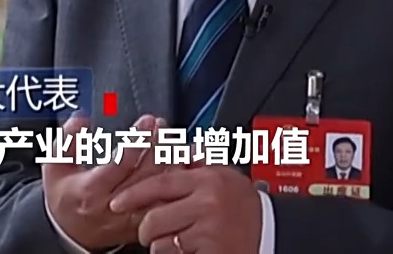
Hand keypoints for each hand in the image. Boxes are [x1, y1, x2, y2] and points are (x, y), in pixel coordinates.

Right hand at [44, 113, 174, 249]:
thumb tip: (81, 120)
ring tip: (172, 139)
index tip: (147, 121)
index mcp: (91, 190)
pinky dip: (174, 182)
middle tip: (161, 125)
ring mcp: (130, 218)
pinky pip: (165, 202)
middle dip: (158, 145)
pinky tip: (177, 163)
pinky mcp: (143, 225)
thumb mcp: (55, 165)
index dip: (138, 140)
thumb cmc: (64, 194)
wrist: (68, 232)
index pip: (122, 163)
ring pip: (160, 190)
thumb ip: (67, 140)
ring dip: (171, 162)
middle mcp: (114, 206)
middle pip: (146, 175)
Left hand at [109, 163, 261, 253]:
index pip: (161, 184)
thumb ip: (198, 162)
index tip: (118, 202)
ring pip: (162, 242)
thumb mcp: (226, 175)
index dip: (135, 194)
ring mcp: (209, 231)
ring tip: (176, 242)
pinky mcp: (212, 252)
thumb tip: (172, 148)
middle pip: (154, 217)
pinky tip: (190, 250)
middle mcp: (207, 204)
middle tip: (149, 231)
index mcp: (208, 180)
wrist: (274, 235)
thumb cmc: (248, 207)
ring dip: (162, 246)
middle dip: (146, 229)